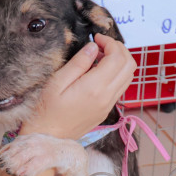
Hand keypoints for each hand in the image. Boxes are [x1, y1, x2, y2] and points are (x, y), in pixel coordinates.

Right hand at [20, 35, 134, 139]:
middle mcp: (107, 97)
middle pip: (129, 65)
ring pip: (129, 76)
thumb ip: (78, 63)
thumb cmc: (46, 111)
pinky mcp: (106, 110)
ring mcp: (108, 105)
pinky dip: (117, 73)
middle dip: (119, 49)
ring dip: (120, 61)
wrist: (48, 138)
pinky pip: (121, 87)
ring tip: (100, 56)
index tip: (97, 38)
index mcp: (95, 88)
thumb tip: (92, 47)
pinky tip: (99, 71)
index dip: (110, 42)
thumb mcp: (56, 82)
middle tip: (102, 44)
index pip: (117, 58)